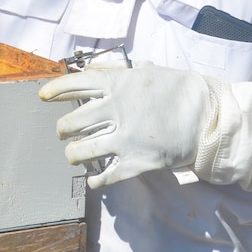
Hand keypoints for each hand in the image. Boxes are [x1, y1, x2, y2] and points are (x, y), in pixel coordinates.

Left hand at [40, 65, 214, 188]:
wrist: (209, 116)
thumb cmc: (178, 90)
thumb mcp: (146, 72)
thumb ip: (116, 72)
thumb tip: (90, 71)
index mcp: (117, 85)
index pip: (74, 85)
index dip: (54, 90)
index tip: (43, 96)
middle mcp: (116, 110)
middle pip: (70, 123)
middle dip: (62, 129)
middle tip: (63, 132)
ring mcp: (125, 138)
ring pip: (80, 152)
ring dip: (72, 154)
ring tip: (73, 154)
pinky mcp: (136, 162)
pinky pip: (105, 176)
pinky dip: (94, 180)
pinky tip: (92, 179)